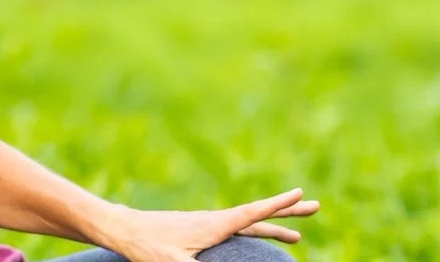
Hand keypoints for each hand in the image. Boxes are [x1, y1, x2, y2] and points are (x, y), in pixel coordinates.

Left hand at [93, 188, 320, 261]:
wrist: (124, 230)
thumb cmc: (147, 247)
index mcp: (214, 225)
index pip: (252, 213)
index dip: (277, 205)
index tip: (300, 192)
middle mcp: (214, 220)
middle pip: (258, 215)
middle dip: (287, 211)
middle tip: (315, 206)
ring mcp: (208, 224)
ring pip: (249, 222)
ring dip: (273, 224)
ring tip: (297, 236)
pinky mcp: (200, 230)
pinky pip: (236, 228)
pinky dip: (254, 228)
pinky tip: (256, 234)